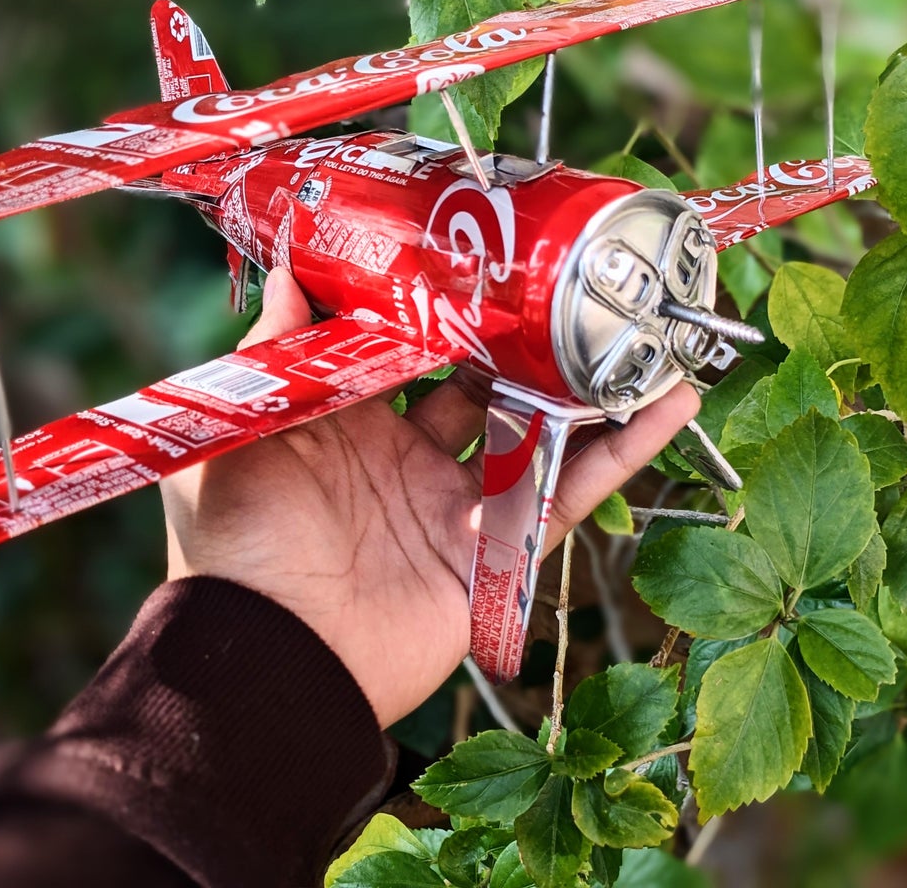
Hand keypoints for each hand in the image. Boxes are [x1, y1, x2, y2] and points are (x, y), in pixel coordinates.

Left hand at [161, 268, 699, 725]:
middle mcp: (405, 457)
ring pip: (538, 429)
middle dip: (520, 334)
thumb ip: (273, 353)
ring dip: (588, 383)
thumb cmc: (235, 549)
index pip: (403, 346)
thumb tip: (295, 267)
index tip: (478, 245)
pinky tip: (670, 403)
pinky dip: (623, 453)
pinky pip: (571, 493)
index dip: (438, 301)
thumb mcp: (240, 436)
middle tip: (564, 275)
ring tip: (635, 326)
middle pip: (481, 379)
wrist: (269, 660)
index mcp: (346, 424)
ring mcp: (455, 503)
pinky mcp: (497, 551)